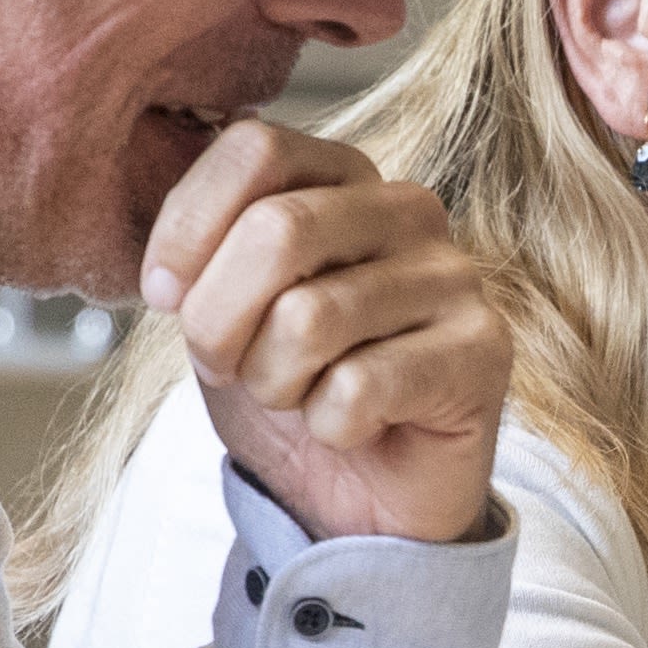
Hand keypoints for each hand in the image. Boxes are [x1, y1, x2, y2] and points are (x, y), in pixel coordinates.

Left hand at [144, 121, 507, 546]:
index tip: (164, 296)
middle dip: (218, 319)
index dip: (187, 228)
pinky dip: (328, 425)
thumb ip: (200, 257)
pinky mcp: (483, 352)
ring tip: (300, 396)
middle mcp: (408, 209)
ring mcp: (454, 278)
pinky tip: (354, 426)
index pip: (255, 150)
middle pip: (277, 230)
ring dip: (273, 382)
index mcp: (343, 177)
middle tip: (225, 366)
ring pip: (309, 318)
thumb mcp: (221, 308)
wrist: (360, 497)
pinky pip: (359, 388)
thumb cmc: (294, 387)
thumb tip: (166, 268)